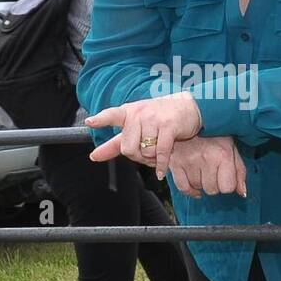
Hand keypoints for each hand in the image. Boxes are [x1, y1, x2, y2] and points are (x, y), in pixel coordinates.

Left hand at [86, 93, 202, 176]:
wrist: (189, 108)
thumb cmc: (161, 118)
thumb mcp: (137, 126)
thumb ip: (115, 143)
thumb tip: (93, 157)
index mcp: (128, 112)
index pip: (111, 115)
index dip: (101, 120)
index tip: (90, 122)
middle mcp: (139, 114)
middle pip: (128, 147)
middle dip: (138, 158)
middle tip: (146, 156)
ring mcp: (154, 119)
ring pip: (145, 152)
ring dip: (152, 160)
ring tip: (158, 156)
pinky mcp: (169, 127)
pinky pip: (160, 153)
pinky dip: (161, 165)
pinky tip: (162, 172)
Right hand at [166, 136, 246, 198]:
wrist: (193, 120)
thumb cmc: (215, 137)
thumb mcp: (232, 150)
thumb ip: (239, 172)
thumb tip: (242, 193)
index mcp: (223, 155)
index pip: (227, 187)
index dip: (226, 185)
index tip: (224, 179)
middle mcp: (206, 158)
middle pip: (212, 189)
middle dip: (214, 185)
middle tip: (212, 173)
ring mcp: (189, 161)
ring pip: (197, 188)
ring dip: (201, 184)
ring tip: (202, 171)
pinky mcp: (175, 162)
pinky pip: (182, 187)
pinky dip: (189, 190)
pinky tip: (194, 186)